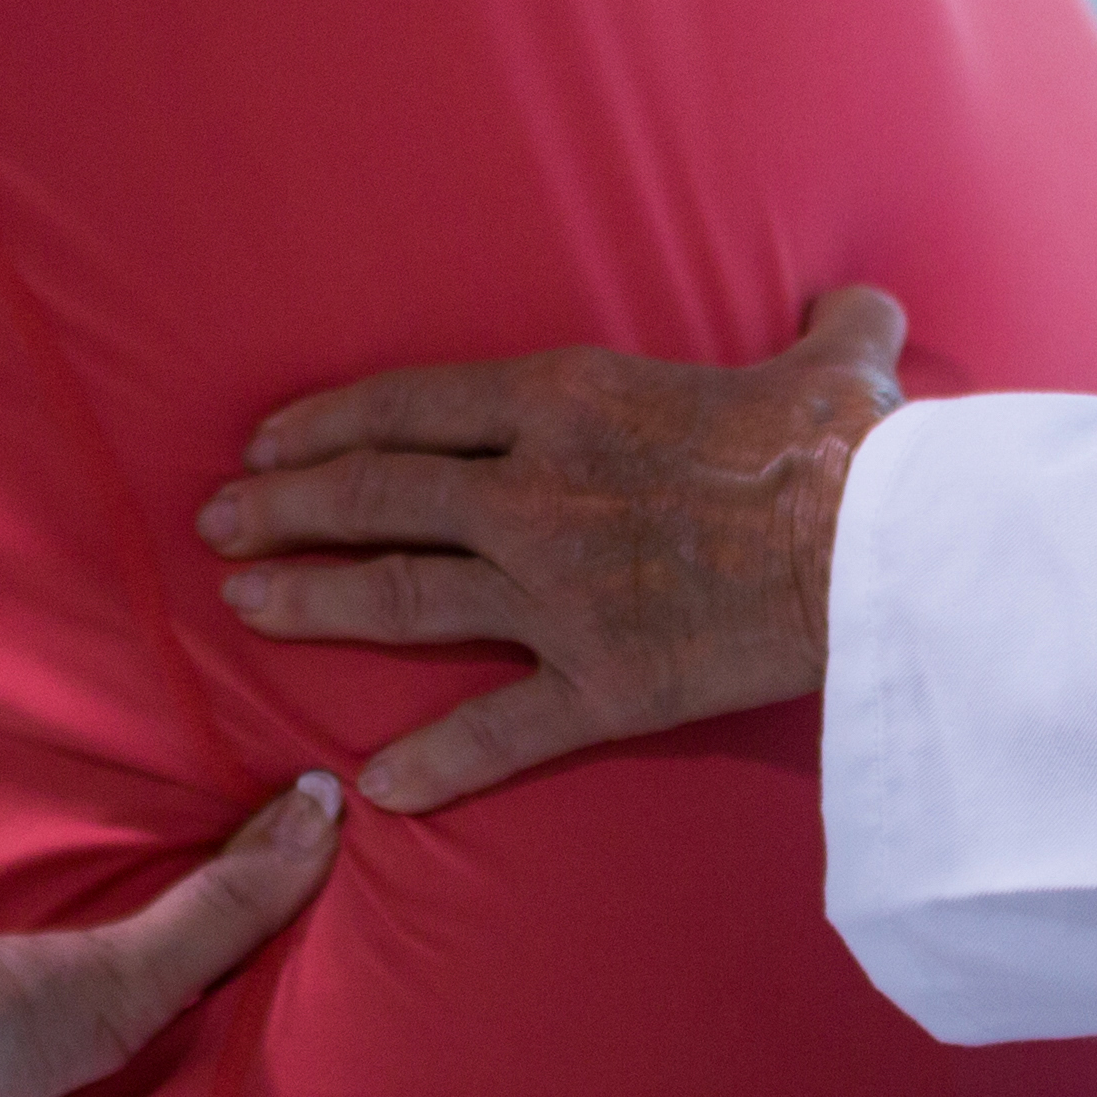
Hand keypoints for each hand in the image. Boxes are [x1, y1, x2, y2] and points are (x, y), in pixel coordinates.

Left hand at [192, 288, 908, 811]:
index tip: (268, 441)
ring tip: (243, 604)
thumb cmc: (848, 443)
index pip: (411, 407)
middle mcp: (535, 493)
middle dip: (285, 507)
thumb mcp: (838, 361)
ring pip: (403, 596)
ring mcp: (557, 595)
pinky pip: (499, 729)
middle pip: (378, 495)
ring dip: (313, 600)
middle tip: (218, 522)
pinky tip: (380, 786)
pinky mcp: (602, 685)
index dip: (327, 423)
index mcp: (568, 401)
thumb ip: (830, 330)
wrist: (877, 549)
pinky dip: (437, 762)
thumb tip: (860, 311)